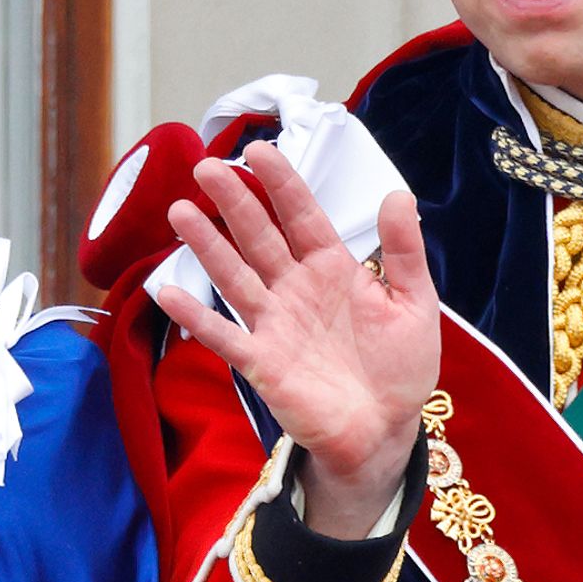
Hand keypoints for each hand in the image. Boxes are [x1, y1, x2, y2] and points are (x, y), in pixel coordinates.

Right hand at [155, 141, 437, 538]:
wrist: (385, 432)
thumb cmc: (400, 368)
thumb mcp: (415, 305)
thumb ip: (404, 252)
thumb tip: (398, 193)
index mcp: (332, 268)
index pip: (301, 215)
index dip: (280, 183)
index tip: (258, 150)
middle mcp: (296, 288)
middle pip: (259, 236)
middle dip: (234, 201)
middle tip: (206, 167)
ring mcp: (274, 323)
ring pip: (235, 276)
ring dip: (207, 246)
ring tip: (180, 211)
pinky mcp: (262, 362)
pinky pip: (224, 335)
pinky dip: (197, 316)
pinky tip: (167, 292)